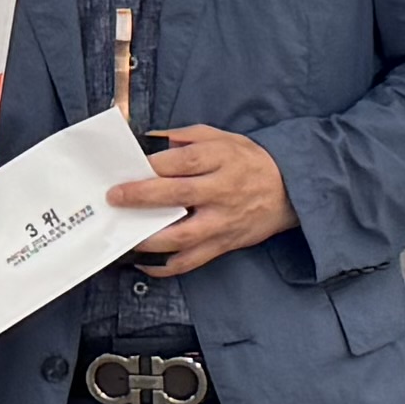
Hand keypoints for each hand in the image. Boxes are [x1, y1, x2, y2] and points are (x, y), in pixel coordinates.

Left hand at [119, 125, 291, 277]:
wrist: (289, 190)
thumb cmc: (248, 161)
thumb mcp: (221, 138)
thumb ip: (184, 137)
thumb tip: (148, 141)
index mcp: (222, 159)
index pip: (183, 162)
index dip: (153, 165)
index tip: (128, 167)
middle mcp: (223, 191)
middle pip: (179, 195)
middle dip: (143, 197)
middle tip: (115, 197)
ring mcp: (223, 221)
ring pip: (183, 235)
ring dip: (150, 238)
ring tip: (125, 234)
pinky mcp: (224, 244)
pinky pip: (192, 261)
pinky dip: (166, 266)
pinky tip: (145, 262)